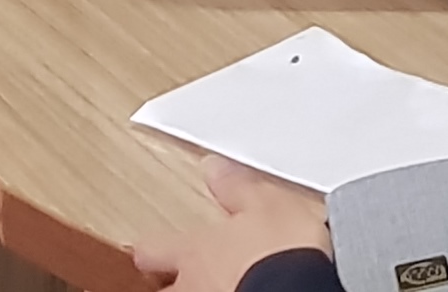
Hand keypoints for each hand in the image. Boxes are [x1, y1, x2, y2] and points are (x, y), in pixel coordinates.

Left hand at [133, 162, 330, 288]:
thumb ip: (235, 188)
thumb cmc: (279, 252)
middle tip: (178, 279)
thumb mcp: (266, 204)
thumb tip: (215, 168)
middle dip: (169, 285)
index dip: (151, 250)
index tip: (150, 249)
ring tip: (221, 288)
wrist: (297, 291)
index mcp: (196, 251)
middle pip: (162, 290)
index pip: (153, 250)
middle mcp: (193, 286)